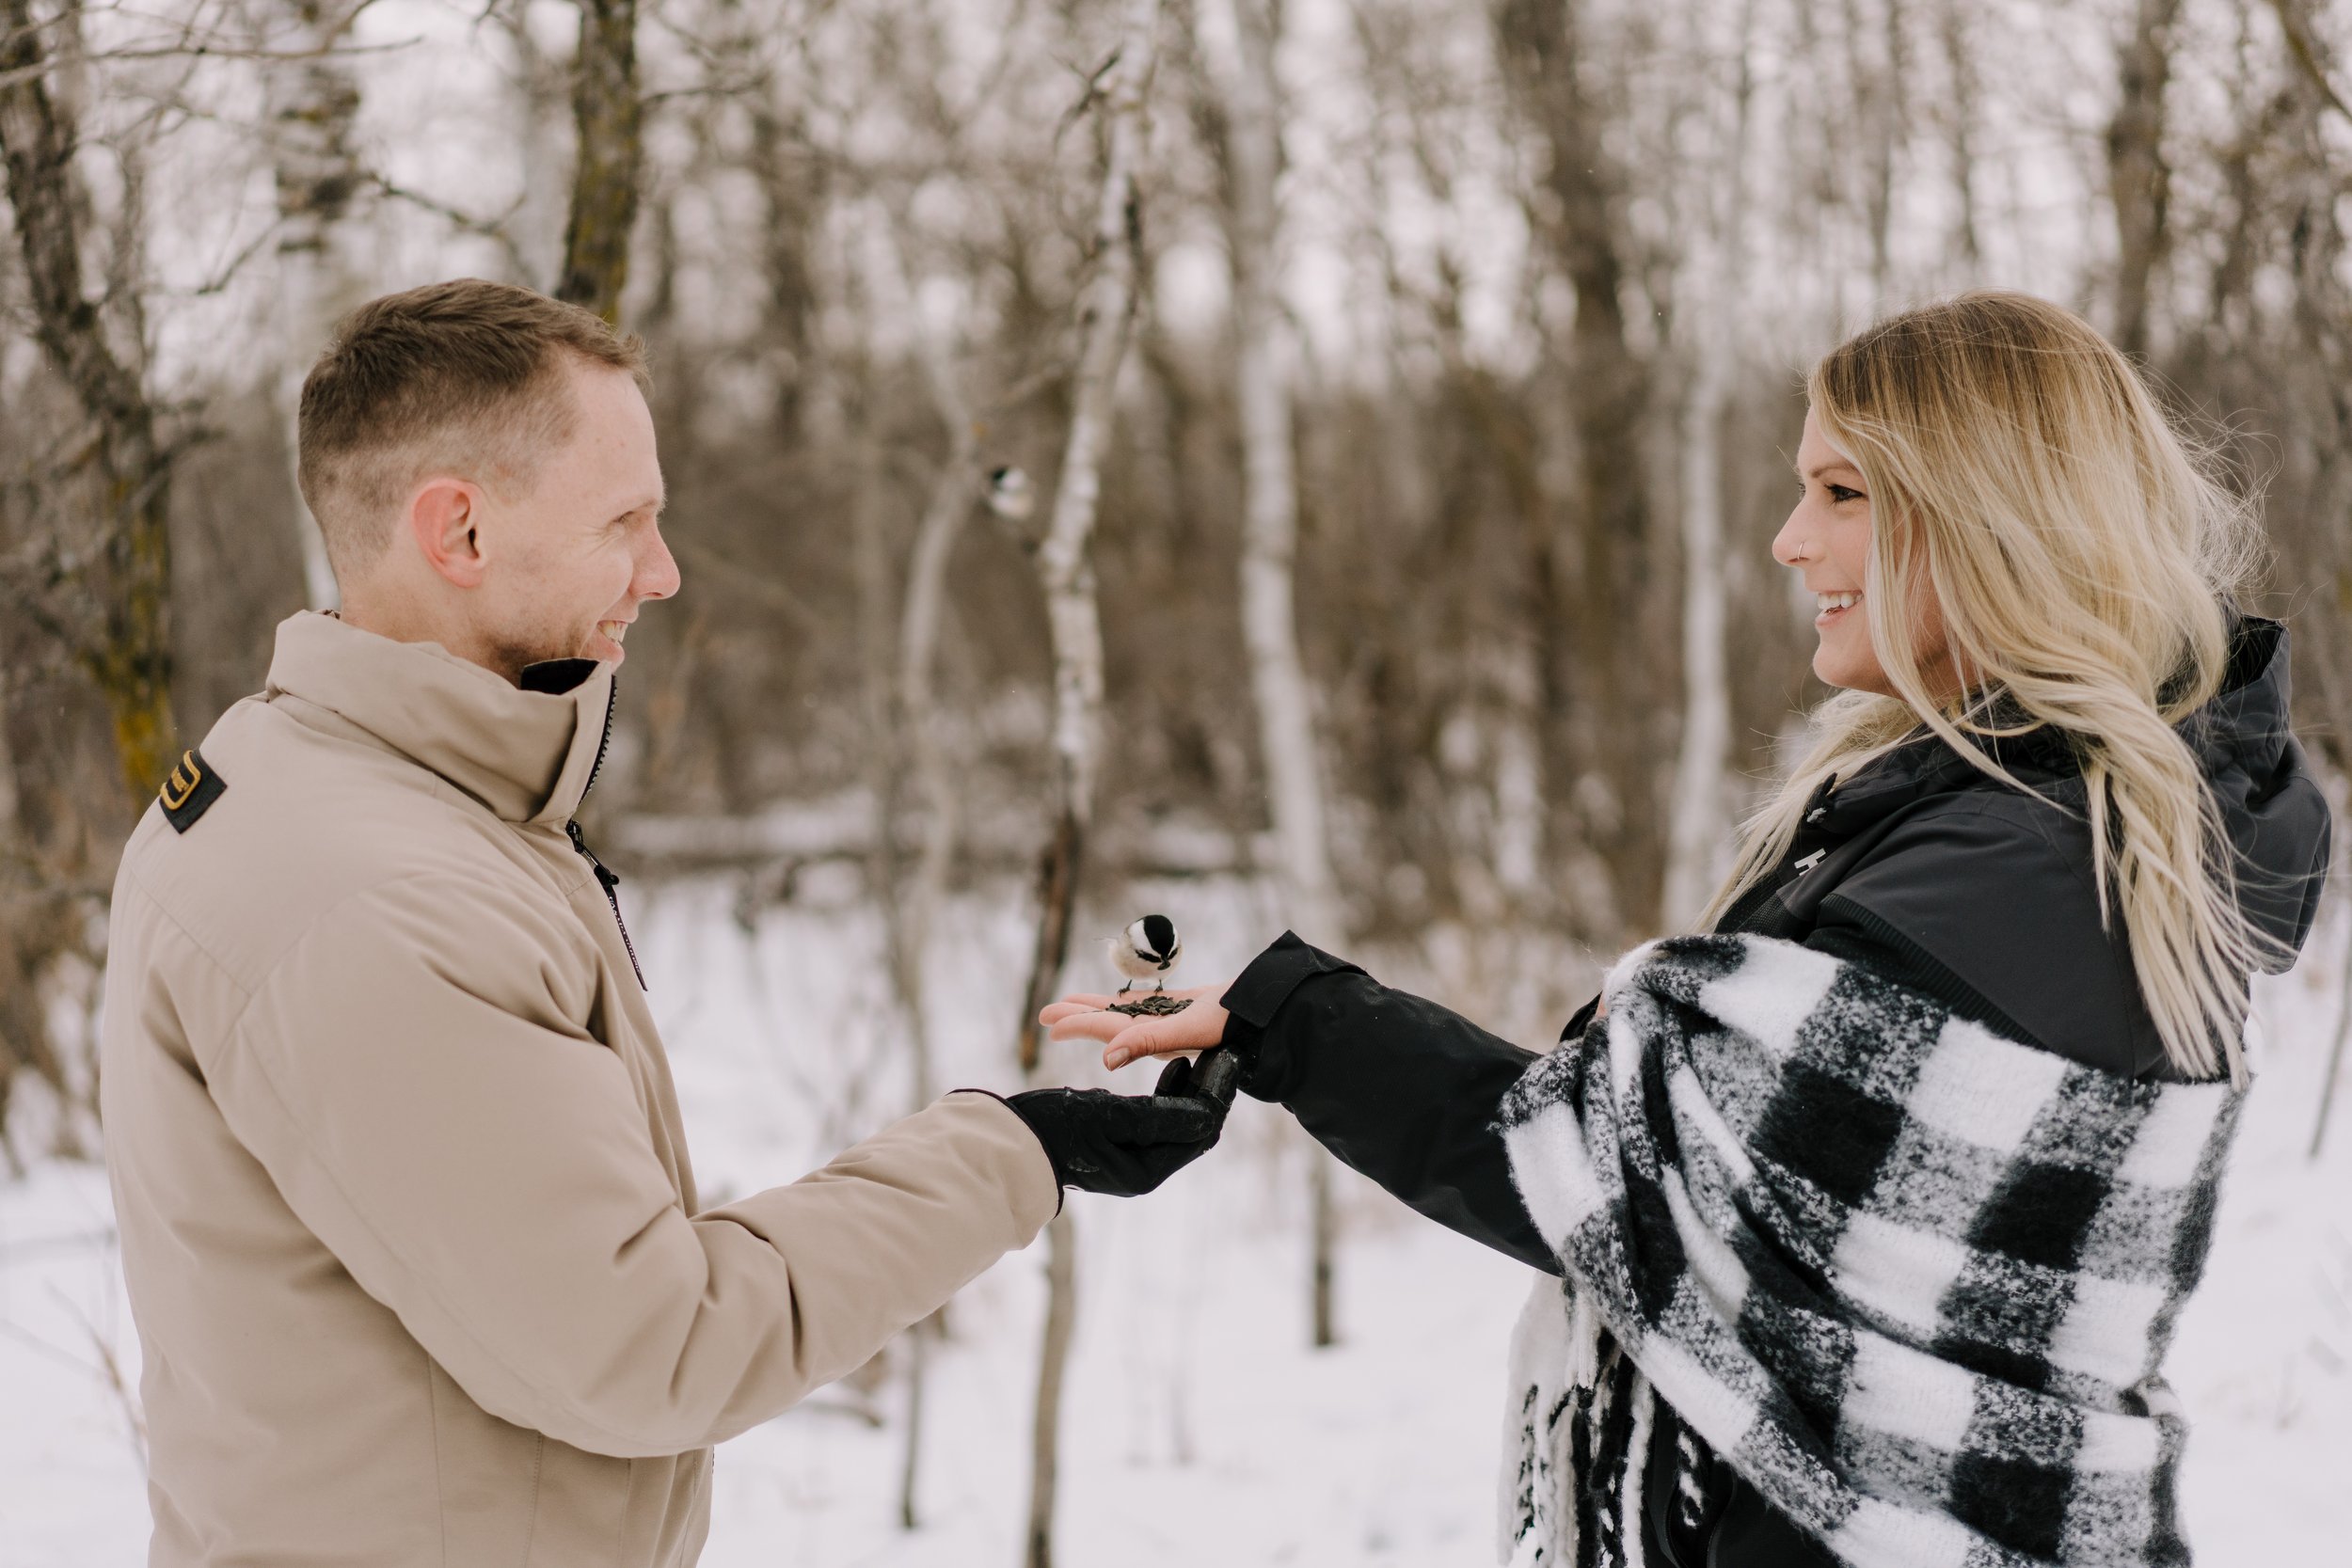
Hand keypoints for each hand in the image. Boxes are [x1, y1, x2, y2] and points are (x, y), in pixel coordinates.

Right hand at [1001, 1058, 1225, 1196]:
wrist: (1010, 1141)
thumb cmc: (1054, 1126)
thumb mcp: (1110, 1115)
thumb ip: (1161, 1115)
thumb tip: (1209, 1114)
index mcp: (1148, 1169)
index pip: (1200, 1131)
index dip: (1216, 1094)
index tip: (1226, 1059)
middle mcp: (1145, 1169)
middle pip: (1193, 1126)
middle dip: (1207, 1090)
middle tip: (1222, 1054)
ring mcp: (1132, 1158)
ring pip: (1178, 1117)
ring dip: (1189, 1087)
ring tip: (1203, 1053)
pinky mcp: (1120, 1143)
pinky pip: (1159, 1116)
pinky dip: (1167, 1091)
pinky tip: (1173, 1065)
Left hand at [1040, 982, 1228, 1070]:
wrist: (1266, 1013)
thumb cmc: (1231, 1023)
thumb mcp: (1188, 1030)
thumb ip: (1147, 1042)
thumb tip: (1107, 1057)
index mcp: (1153, 1039)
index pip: (1107, 1031)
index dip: (1077, 1025)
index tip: (1049, 1023)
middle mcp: (1156, 1033)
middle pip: (1107, 1023)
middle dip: (1077, 1017)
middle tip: (1046, 1013)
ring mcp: (1168, 1020)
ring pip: (1121, 1013)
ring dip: (1095, 1007)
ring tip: (1069, 1003)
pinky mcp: (1181, 1008)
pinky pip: (1144, 1006)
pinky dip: (1124, 1001)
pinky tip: (1111, 1000)